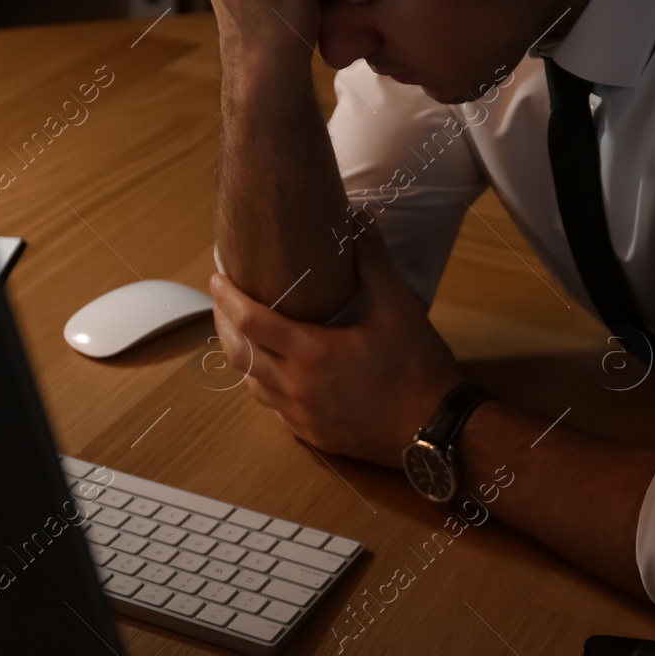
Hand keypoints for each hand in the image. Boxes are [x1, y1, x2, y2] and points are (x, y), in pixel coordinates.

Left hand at [208, 221, 466, 466]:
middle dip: (226, 326)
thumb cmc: (419, 369)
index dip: (228, 298)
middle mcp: (297, 387)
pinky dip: (266, 386)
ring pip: (253, 385)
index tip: (217, 278)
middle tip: (223, 303)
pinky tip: (276, 375)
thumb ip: (374, 262)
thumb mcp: (399, 309)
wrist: (437, 430)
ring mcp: (303, 417)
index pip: (251, 321)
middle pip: (241, 354)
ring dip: (244, 358)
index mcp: (312, 353)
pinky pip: (275, 409)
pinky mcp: (314, 436)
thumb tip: (361, 218)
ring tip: (245, 336)